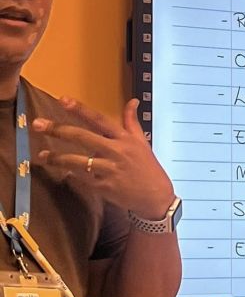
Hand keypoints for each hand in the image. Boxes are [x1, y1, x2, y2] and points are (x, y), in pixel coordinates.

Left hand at [33, 97, 174, 218]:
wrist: (156, 196)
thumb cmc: (148, 167)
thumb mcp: (142, 142)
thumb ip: (132, 121)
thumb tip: (132, 101)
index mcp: (124, 138)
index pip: (99, 119)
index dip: (80, 109)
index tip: (63, 100)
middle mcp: (116, 151)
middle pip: (82, 137)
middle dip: (58, 130)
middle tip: (38, 124)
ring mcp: (109, 170)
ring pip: (77, 161)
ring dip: (57, 157)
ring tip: (42, 155)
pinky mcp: (104, 187)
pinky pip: (83, 179)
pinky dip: (71, 175)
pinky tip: (61, 172)